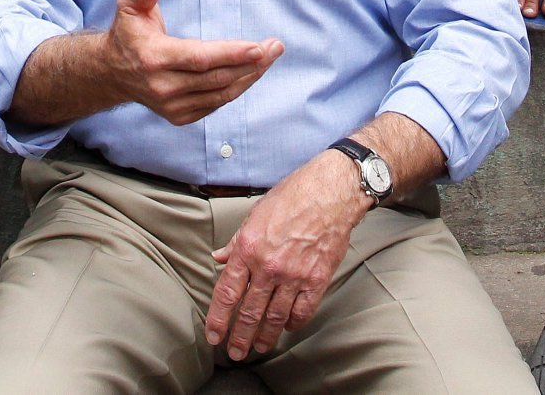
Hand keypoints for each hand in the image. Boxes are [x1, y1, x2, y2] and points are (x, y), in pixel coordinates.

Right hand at [108, 0, 283, 124]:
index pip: (199, 58)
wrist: (112, 72)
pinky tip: (250, 72)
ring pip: (221, 94)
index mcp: (154, 58)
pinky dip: (236, 88)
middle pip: (217, 78)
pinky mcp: (179, 116)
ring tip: (270, 57)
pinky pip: (216, 104)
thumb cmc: (128, 32)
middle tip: (275, 47)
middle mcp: (163, 87)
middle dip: (251, 63)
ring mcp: (171, 106)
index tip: (258, 47)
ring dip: (250, 76)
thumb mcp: (130, 4)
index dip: (231, 54)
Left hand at [206, 151, 365, 358]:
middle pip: (249, 312)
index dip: (218, 319)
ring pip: (274, 317)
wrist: (330, 193)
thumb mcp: (255, 214)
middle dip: (240, 337)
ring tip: (259, 347)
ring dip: (265, 337)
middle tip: (235, 352)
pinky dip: (293, 324)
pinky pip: (302, 312)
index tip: (214, 336)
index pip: (227, 293)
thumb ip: (236, 242)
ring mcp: (293, 275)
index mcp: (248, 248)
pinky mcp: (317, 280)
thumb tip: (219, 259)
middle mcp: (268, 266)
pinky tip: (287, 327)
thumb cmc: (292, 197)